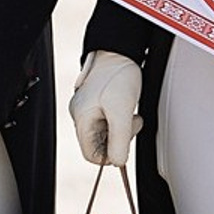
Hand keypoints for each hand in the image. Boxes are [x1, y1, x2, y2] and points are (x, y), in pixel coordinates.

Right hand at [68, 50, 143, 167]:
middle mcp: (81, 116)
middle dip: (119, 139)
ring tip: (131, 114)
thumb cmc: (118, 76)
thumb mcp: (122, 112)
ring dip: (123, 129)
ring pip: (106, 134)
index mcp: (82, 119)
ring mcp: (89, 110)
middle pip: (100, 145)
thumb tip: (118, 162)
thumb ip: (120, 140)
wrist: (120, 52)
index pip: (92, 155)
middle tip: (132, 122)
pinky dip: (121, 120)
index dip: (111, 155)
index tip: (126, 144)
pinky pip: (109, 123)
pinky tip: (127, 109)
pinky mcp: (97, 104)